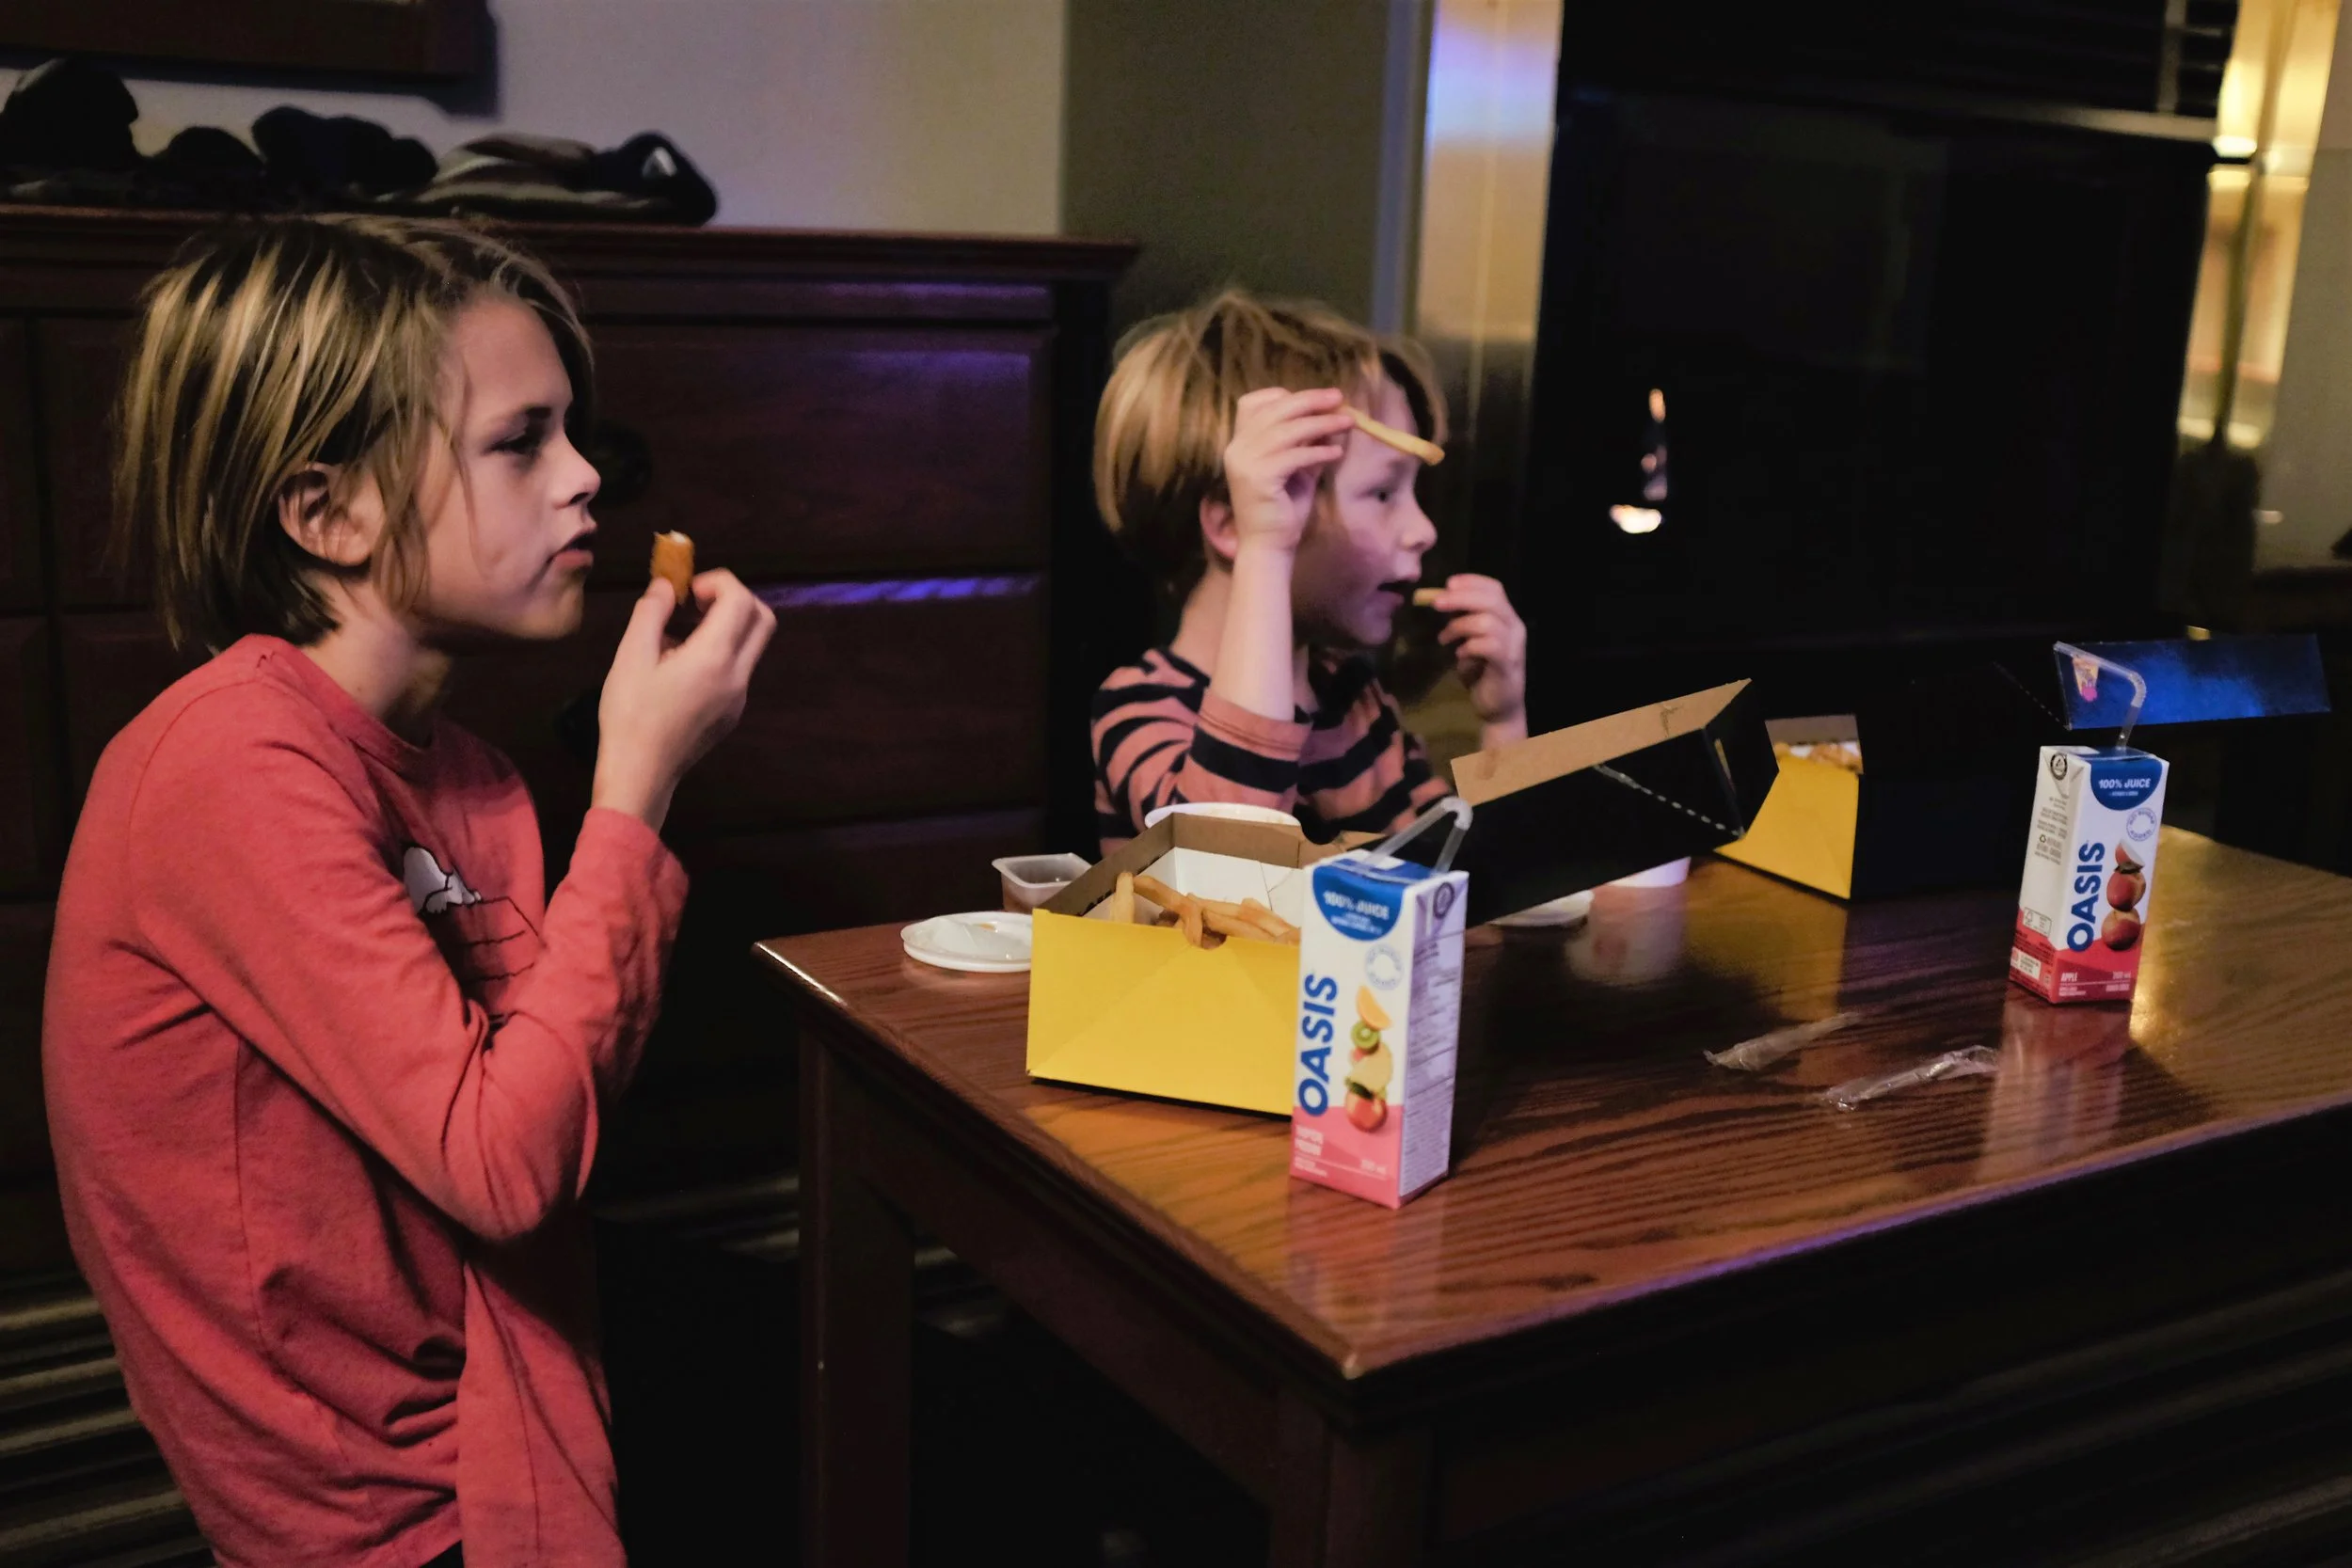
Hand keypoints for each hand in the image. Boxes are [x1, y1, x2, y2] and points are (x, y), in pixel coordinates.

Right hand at [593, 570, 777, 830]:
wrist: (641, 774)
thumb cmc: (630, 715)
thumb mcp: (630, 657)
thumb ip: (651, 613)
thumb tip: (666, 585)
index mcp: (715, 659)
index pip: (741, 600)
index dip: (717, 582)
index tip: (686, 590)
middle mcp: (738, 676)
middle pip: (762, 620)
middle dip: (734, 599)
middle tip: (695, 603)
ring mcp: (739, 697)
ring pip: (752, 645)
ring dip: (726, 626)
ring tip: (678, 634)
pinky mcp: (733, 713)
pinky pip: (738, 669)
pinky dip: (720, 651)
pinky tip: (680, 664)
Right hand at [1220, 387, 1354, 554]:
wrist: (1268, 546)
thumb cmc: (1283, 508)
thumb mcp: (1298, 467)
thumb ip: (1309, 442)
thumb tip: (1333, 417)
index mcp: (1240, 443)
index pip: (1253, 403)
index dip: (1286, 396)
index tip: (1316, 400)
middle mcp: (1237, 448)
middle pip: (1274, 410)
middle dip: (1310, 400)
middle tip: (1339, 397)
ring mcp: (1245, 462)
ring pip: (1287, 430)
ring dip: (1322, 423)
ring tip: (1349, 421)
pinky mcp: (1259, 478)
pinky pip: (1294, 455)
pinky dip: (1318, 451)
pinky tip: (1337, 452)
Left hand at [1429, 574, 1527, 735]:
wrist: (1499, 708)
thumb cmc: (1483, 673)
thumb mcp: (1470, 641)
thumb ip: (1463, 622)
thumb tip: (1442, 601)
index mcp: (1507, 618)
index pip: (1495, 589)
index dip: (1472, 582)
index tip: (1448, 584)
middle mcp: (1515, 627)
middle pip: (1491, 600)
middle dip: (1461, 598)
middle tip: (1436, 604)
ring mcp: (1514, 646)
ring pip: (1487, 621)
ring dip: (1459, 626)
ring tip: (1444, 639)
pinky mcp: (1507, 664)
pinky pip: (1488, 645)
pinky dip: (1469, 646)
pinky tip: (1459, 654)